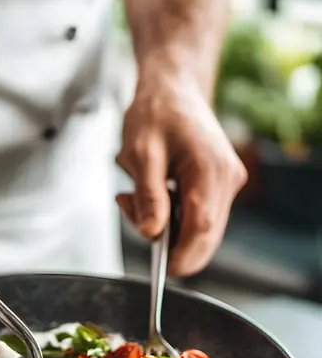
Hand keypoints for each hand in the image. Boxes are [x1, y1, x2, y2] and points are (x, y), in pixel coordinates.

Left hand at [116, 75, 246, 275]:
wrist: (173, 89)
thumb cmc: (156, 113)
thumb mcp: (141, 153)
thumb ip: (147, 196)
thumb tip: (151, 233)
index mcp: (210, 170)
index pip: (202, 229)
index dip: (182, 255)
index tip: (162, 269)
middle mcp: (227, 180)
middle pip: (205, 236)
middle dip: (168, 241)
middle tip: (130, 208)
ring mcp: (227, 185)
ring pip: (200, 230)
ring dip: (166, 227)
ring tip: (133, 194)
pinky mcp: (220, 188)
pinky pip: (197, 217)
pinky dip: (172, 216)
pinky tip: (152, 193)